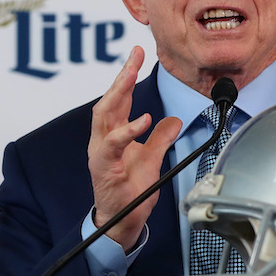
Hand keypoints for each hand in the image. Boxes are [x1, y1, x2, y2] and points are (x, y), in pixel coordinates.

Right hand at [87, 46, 182, 251]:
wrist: (121, 222)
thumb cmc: (131, 192)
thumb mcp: (152, 160)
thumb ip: (160, 139)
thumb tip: (175, 120)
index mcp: (112, 134)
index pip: (119, 99)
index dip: (127, 75)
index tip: (137, 53)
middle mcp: (102, 139)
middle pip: (109, 100)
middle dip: (121, 75)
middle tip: (134, 55)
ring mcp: (101, 152)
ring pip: (104, 115)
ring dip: (117, 93)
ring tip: (130, 75)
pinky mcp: (105, 167)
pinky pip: (114, 144)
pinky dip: (128, 130)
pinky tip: (144, 119)